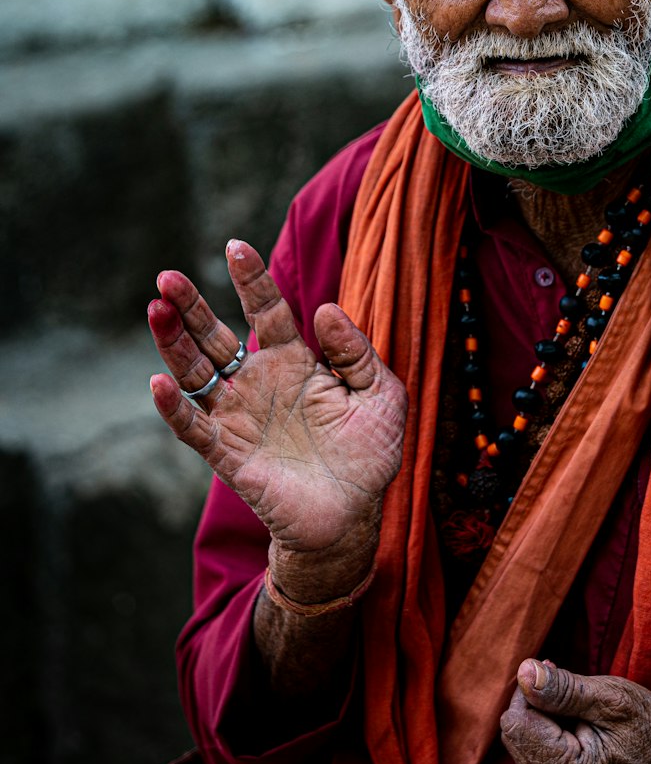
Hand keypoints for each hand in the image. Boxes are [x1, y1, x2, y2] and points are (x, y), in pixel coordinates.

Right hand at [147, 241, 406, 587]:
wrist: (353, 517)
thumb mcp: (381, 393)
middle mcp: (260, 383)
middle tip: (167, 276)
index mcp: (295, 362)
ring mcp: (239, 417)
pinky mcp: (228, 454)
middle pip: (217, 336)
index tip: (235, 246)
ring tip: (157, 309)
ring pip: (196, 373)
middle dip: (191, 306)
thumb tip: (325, 308)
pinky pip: (194, 427)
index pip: (268, 311)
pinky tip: (158, 383)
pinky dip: (174, 407)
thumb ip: (357, 351)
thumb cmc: (369, 454)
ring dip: (173, 343)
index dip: (251, 280)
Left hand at [500, 659, 650, 763]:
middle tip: (581, 697)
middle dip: (540, 705)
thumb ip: (563, 689)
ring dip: (547, 719)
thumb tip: (522, 672)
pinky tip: (581, 730)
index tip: (562, 675)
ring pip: (522, 739)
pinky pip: (533, 751)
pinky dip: (551, 732)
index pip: (515, 721)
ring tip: (586, 719)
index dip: (535, 690)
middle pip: (515, 731)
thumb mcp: (612, 699)